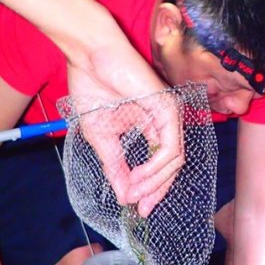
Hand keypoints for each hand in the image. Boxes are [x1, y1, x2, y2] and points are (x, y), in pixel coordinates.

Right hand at [66, 47, 184, 217]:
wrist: (89, 56)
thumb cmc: (93, 87)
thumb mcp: (102, 138)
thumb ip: (115, 167)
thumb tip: (125, 197)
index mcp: (153, 126)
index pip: (162, 164)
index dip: (152, 188)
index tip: (138, 208)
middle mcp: (166, 121)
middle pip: (172, 166)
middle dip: (157, 190)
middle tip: (142, 208)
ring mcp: (170, 114)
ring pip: (175, 160)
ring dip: (155, 182)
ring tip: (135, 194)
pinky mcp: (168, 109)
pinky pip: (170, 148)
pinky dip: (156, 167)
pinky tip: (139, 177)